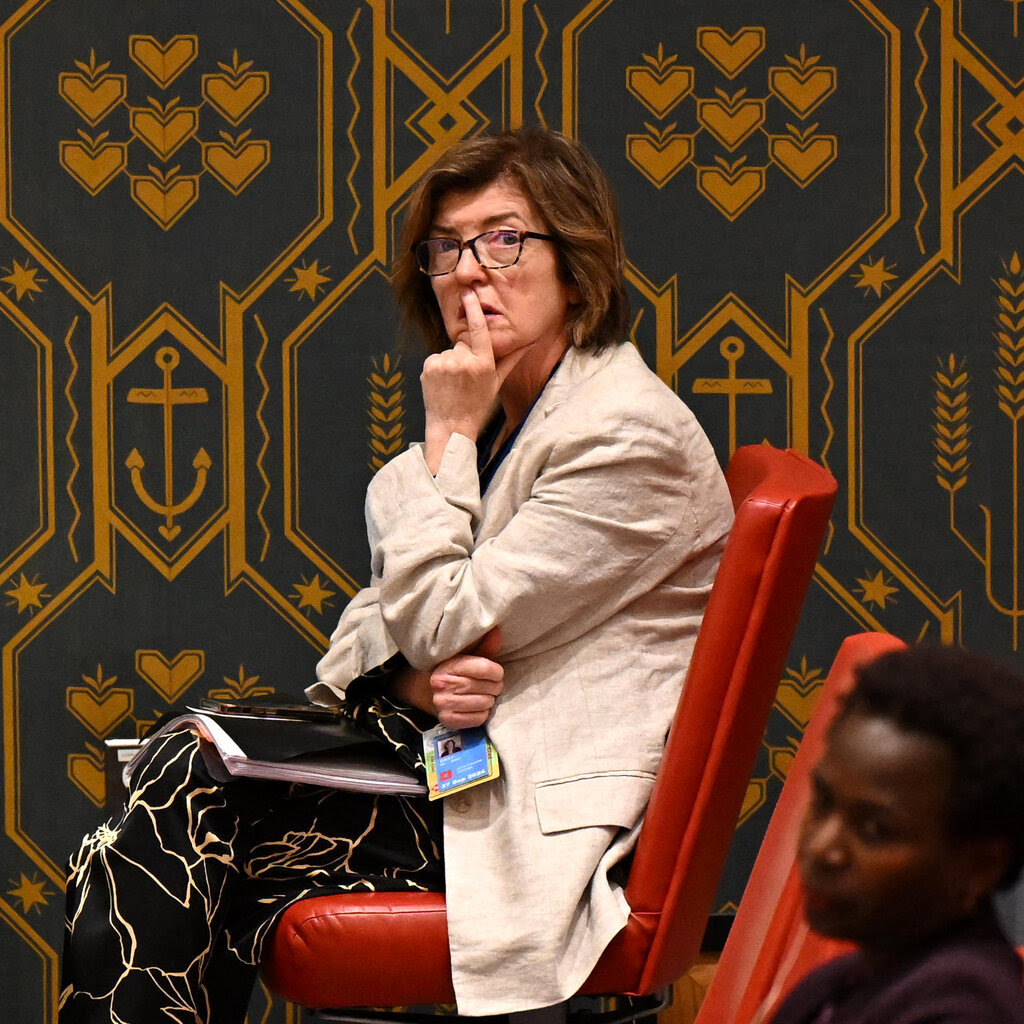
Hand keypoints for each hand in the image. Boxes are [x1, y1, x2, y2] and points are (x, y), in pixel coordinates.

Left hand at [421, 291, 524, 472]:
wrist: (451, 426)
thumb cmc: (477, 405)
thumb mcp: (497, 383)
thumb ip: (511, 359)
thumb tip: (528, 342)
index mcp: (483, 364)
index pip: (479, 330)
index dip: (473, 310)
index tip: (468, 293)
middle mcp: (463, 361)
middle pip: (463, 343)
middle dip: (464, 354)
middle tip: (466, 377)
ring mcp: (444, 363)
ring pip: (449, 351)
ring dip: (451, 362)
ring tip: (454, 383)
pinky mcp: (428, 367)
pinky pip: (435, 358)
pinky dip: (438, 368)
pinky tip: (443, 383)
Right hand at [429, 627, 503, 729]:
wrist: (432, 693)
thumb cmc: (458, 673)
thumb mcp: (468, 657)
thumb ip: (484, 646)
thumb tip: (497, 631)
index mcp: (448, 665)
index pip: (483, 667)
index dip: (496, 671)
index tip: (497, 673)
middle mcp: (442, 684)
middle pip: (485, 687)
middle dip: (495, 687)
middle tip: (493, 686)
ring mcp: (443, 704)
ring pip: (483, 703)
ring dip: (489, 701)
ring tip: (486, 696)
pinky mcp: (448, 720)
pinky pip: (478, 719)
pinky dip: (483, 714)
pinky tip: (478, 708)